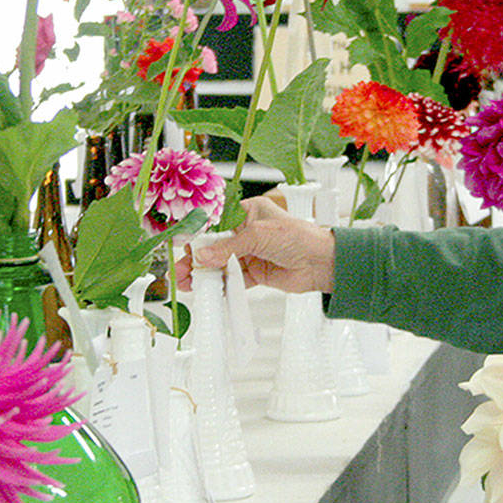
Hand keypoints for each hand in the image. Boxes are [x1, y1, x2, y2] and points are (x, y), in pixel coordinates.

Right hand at [179, 196, 335, 293]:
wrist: (322, 263)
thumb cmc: (299, 237)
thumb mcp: (259, 235)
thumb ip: (229, 248)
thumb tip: (203, 256)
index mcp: (247, 213)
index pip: (215, 223)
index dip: (198, 235)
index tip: (182, 246)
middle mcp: (247, 232)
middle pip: (214, 246)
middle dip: (197, 258)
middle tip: (181, 270)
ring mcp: (250, 253)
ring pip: (221, 264)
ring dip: (205, 274)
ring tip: (188, 283)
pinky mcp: (255, 272)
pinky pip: (232, 279)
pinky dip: (220, 285)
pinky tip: (208, 290)